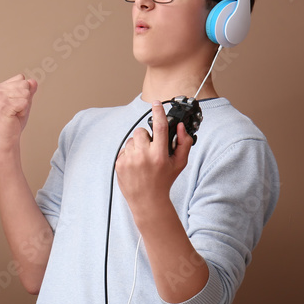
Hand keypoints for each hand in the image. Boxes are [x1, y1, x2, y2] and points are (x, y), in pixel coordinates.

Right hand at [0, 74, 37, 154]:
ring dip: (24, 105)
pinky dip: (23, 111)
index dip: (23, 91)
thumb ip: (29, 90)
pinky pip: (24, 102)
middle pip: (24, 84)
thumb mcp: (23, 102)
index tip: (15, 103)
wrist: (7, 137)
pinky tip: (15, 116)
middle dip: (25, 98)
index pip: (21, 78)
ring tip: (15, 113)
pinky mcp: (4, 106)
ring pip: (25, 93)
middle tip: (16, 109)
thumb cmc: (13, 121)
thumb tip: (33, 81)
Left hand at [115, 100, 191, 218]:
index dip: (158, 112)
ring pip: (132, 140)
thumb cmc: (164, 180)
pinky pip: (124, 149)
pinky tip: (135, 165)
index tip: (156, 103)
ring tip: (143, 160)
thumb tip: (180, 126)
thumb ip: (183, 143)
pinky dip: (129, 154)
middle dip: (146, 137)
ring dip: (137, 146)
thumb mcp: (179, 163)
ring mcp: (129, 160)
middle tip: (151, 149)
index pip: (159, 127)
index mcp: (160, 154)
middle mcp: (144, 156)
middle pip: (141, 131)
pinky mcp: (119, 163)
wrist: (147, 200)